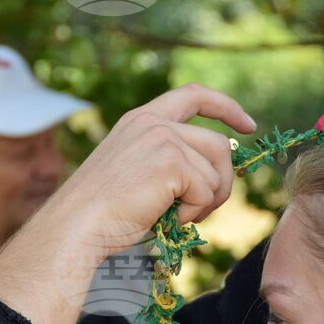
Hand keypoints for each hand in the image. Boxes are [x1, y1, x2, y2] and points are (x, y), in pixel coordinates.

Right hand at [0, 83, 254, 323]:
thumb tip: (217, 173)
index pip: (194, 95)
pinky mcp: (171, 161)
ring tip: (177, 218)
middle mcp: (152, 122)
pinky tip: (168, 219)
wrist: (76, 227)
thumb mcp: (135, 175)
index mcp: (140, 120)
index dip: (226, 107)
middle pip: (218, 144)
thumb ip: (169, 162)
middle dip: (223, 181)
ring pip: (217, 170)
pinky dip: (195, 213)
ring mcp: (162, 139)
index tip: (248, 126)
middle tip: (206, 210)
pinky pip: (207, 190)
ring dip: (206, 202)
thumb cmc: (101, 215)